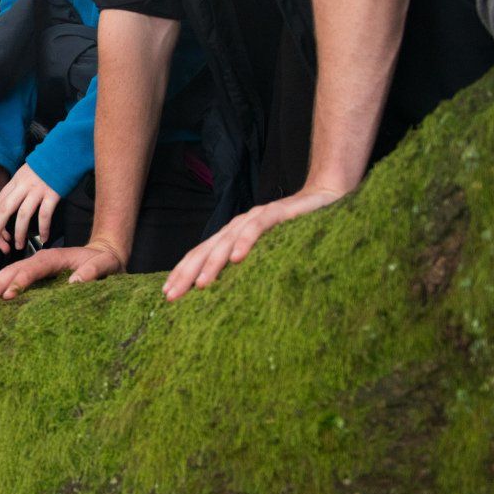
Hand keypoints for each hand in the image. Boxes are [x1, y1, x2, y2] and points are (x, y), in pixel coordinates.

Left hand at [0, 165, 61, 256]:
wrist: (63, 153)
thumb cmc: (46, 165)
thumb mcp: (26, 173)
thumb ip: (19, 186)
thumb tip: (11, 202)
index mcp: (16, 181)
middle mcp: (24, 186)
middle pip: (6, 209)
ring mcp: (38, 190)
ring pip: (23, 215)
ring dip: (19, 233)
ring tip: (18, 245)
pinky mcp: (52, 194)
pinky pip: (45, 215)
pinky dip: (44, 228)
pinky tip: (44, 238)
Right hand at [0, 241, 126, 300]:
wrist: (106, 254)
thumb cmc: (106, 262)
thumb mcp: (106, 265)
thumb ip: (92, 272)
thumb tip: (74, 283)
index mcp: (54, 257)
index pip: (32, 269)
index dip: (19, 282)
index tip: (8, 296)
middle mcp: (41, 259)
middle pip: (14, 269)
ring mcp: (36, 266)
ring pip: (10, 273)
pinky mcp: (36, 273)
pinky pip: (14, 278)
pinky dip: (0, 285)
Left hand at [162, 186, 343, 300]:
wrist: (327, 198)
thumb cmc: (296, 231)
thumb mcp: (268, 253)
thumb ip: (248, 266)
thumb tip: (228, 294)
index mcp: (232, 236)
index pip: (201, 255)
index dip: (182, 272)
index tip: (167, 294)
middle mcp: (238, 225)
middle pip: (206, 249)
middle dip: (187, 273)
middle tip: (172, 295)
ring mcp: (256, 217)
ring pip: (227, 240)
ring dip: (212, 263)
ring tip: (201, 284)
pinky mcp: (278, 212)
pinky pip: (257, 227)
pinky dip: (246, 241)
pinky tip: (237, 258)